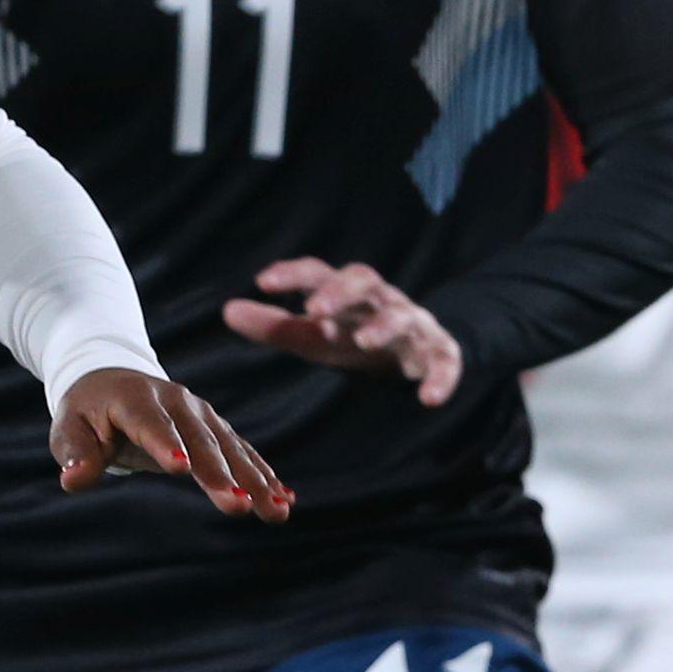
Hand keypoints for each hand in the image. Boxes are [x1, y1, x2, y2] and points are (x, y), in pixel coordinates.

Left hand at [52, 365, 292, 519]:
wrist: (112, 379)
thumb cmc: (86, 413)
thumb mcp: (68, 428)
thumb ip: (73, 452)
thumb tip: (73, 480)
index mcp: (135, 399)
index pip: (151, 425)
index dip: (165, 444)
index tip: (180, 468)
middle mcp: (176, 402)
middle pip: (201, 441)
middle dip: (222, 474)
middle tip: (241, 506)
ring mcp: (200, 413)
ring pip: (230, 448)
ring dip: (256, 480)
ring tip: (276, 511)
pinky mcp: (214, 427)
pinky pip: (242, 451)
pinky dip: (264, 474)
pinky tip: (284, 499)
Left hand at [221, 257, 463, 406]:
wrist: (414, 347)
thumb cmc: (351, 335)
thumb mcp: (312, 333)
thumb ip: (273, 324)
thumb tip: (227, 311)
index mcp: (343, 293)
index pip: (317, 272)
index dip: (293, 274)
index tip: (263, 281)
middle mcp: (378, 300)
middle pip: (362, 281)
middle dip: (339, 292)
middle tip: (314, 309)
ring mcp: (411, 323)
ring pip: (402, 316)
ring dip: (384, 325)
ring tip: (363, 340)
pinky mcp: (439, 350)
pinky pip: (445, 360)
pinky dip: (441, 377)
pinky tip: (429, 399)